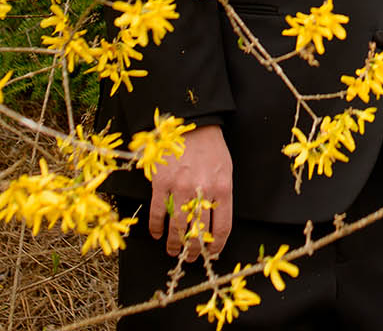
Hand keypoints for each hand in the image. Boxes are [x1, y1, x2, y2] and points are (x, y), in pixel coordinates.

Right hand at [149, 124, 232, 260]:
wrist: (191, 123)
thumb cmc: (211, 148)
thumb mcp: (226, 170)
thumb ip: (221, 196)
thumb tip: (215, 224)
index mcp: (223, 188)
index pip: (222, 227)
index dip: (216, 245)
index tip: (212, 253)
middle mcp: (203, 191)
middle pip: (199, 232)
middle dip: (194, 250)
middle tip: (190, 258)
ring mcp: (180, 187)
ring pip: (177, 227)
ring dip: (174, 244)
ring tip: (173, 251)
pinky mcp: (162, 182)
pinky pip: (158, 212)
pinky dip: (156, 227)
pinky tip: (156, 233)